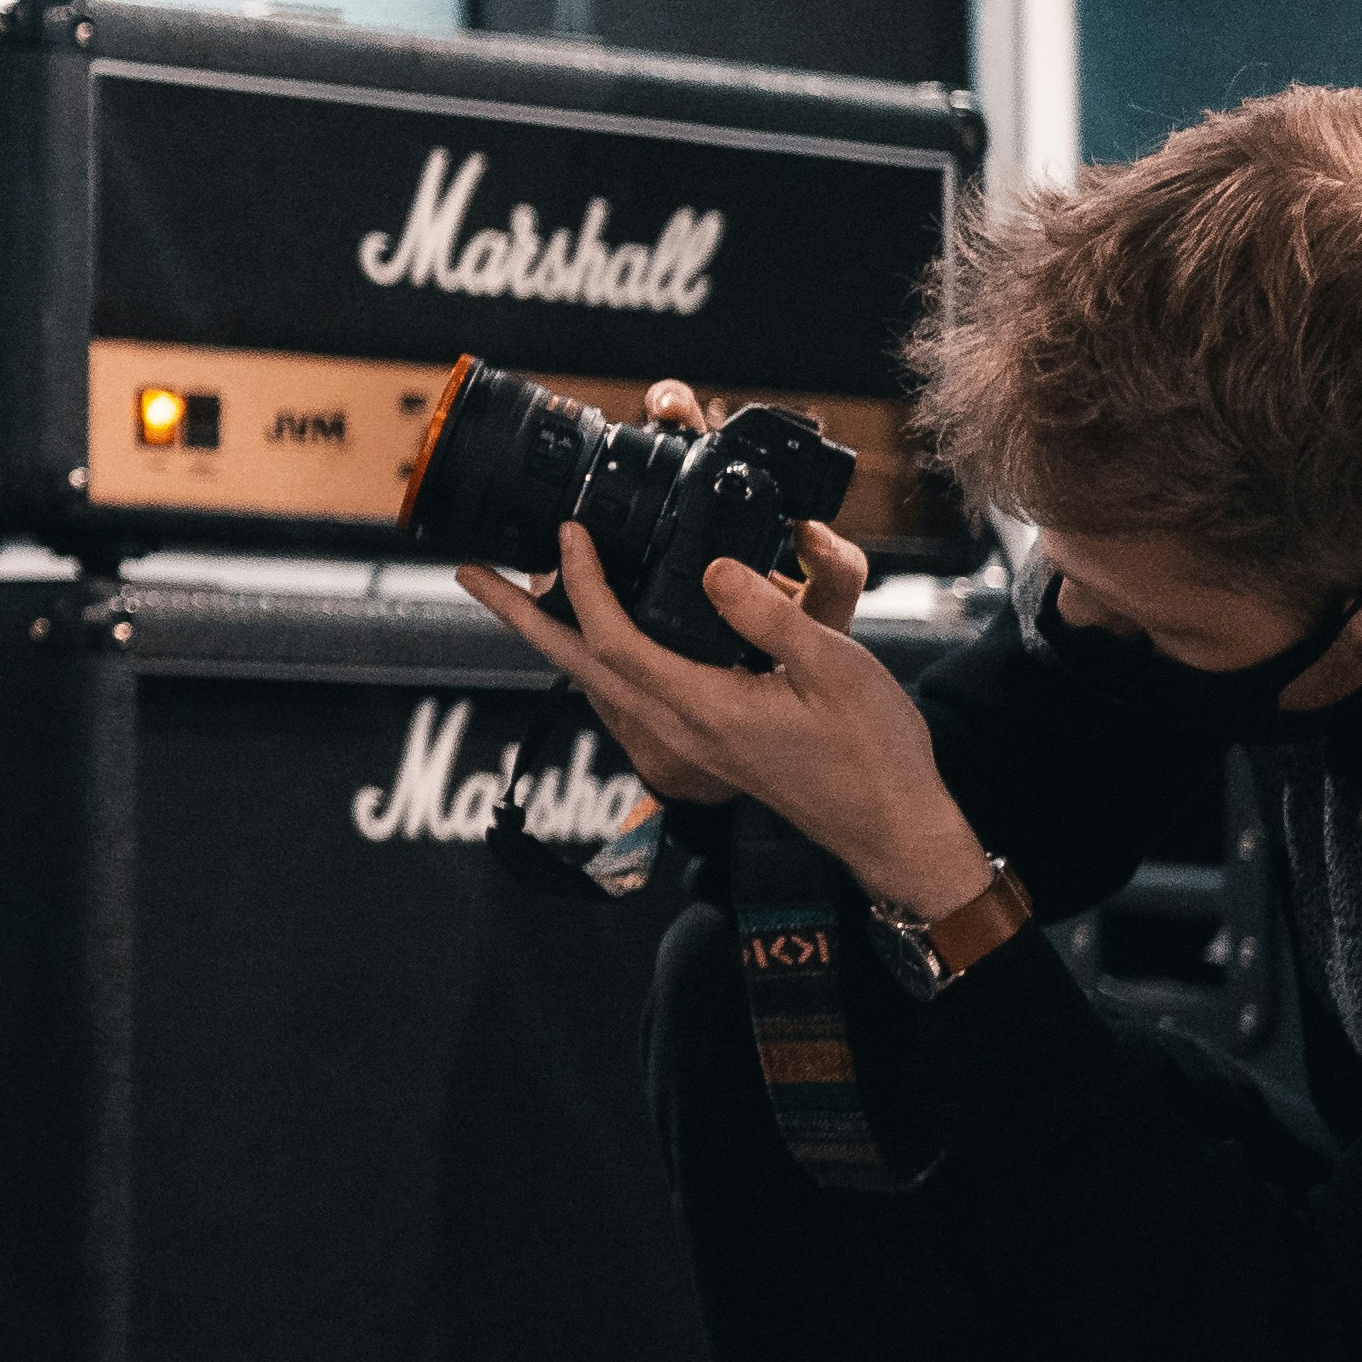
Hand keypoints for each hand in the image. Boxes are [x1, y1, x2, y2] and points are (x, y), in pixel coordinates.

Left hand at [454, 507, 988, 914]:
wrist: (892, 829)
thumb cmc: (874, 752)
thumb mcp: (835, 668)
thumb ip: (770, 615)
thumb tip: (710, 569)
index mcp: (703, 709)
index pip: (614, 641)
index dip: (582, 584)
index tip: (569, 532)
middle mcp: (679, 729)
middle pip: (575, 664)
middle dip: (518, 615)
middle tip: (469, 573)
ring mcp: (686, 741)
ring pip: (596, 681)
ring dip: (550, 635)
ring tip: (514, 592)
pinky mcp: (701, 744)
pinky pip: (626, 694)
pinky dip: (595, 656)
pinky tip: (597, 635)